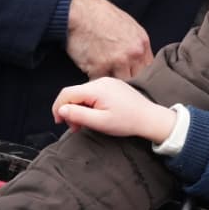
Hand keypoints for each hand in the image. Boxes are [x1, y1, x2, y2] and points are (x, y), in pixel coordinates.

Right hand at [53, 77, 177, 143]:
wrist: (150, 118)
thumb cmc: (126, 121)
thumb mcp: (99, 122)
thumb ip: (78, 115)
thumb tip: (61, 109)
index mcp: (96, 89)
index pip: (67, 93)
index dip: (58, 107)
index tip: (61, 122)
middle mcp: (101, 81)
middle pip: (74, 93)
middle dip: (70, 110)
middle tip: (75, 127)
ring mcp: (108, 82)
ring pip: (83, 93)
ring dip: (79, 108)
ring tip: (85, 124)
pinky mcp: (113, 85)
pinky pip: (93, 93)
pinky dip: (89, 104)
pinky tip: (94, 115)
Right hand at [65, 0, 152, 79]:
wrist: (80, 11)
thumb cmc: (101, 16)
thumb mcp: (128, 26)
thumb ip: (135, 45)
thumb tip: (138, 60)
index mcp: (142, 43)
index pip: (148, 68)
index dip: (140, 75)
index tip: (133, 79)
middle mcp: (133, 53)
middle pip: (136, 78)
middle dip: (127, 81)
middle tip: (117, 84)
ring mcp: (117, 61)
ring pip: (120, 83)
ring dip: (111, 83)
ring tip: (105, 81)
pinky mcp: (98, 67)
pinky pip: (100, 82)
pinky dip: (95, 81)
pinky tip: (91, 76)